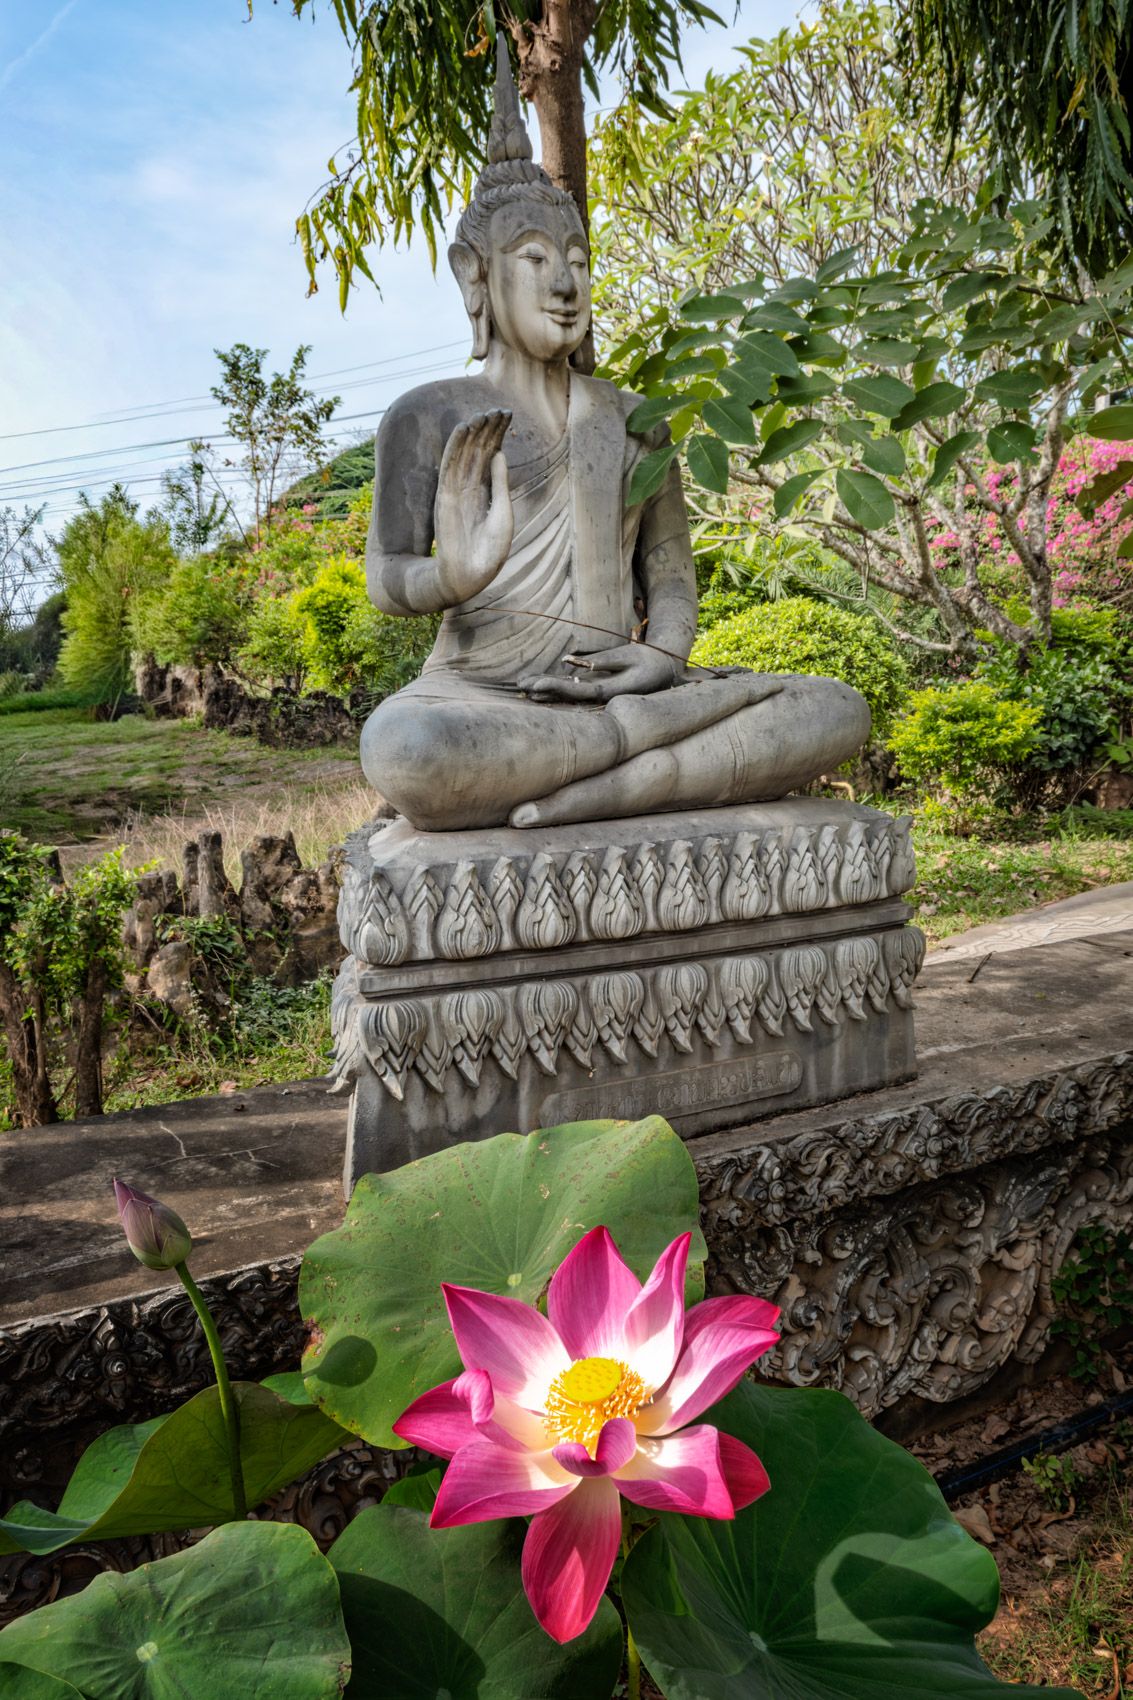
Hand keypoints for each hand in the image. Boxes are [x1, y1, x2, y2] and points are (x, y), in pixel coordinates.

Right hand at [433, 410, 513, 603]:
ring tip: (483, 412)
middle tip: (499, 408)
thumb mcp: (503, 512)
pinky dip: (456, 446)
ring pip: (464, 455)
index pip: (490, 457)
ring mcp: (456, 490)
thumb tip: (500, 453)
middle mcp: (469, 488)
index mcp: (484, 493)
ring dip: (472, 433)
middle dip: (488, 430)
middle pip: (478, 451)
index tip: (507, 416)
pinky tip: (463, 429)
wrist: (471, 574)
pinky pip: (450, 465)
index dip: (497, 436)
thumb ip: (500, 484)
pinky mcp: (445, 496)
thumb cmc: (489, 551)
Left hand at [518, 642, 678, 703]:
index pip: (577, 692)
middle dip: (544, 690)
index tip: (536, 683)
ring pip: (568, 696)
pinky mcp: (599, 689)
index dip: (555, 688)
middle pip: (568, 697)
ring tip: (523, 686)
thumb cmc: (649, 661)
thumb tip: (575, 662)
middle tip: (520, 684)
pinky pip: (574, 691)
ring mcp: (600, 696)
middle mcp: (603, 699)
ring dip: (546, 692)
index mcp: (611, 692)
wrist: (667, 671)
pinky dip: (557, 688)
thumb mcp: (628, 656)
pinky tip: (540, 687)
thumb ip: (603, 660)